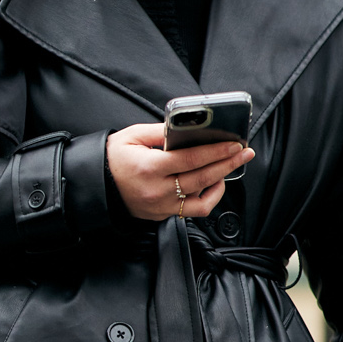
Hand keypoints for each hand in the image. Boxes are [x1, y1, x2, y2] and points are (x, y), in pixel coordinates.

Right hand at [107, 123, 253, 222]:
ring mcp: (163, 206)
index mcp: (150, 167)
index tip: (234, 144)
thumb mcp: (132, 136)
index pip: (192, 159)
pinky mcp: (164, 215)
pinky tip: (214, 184)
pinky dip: (208, 197)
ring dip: (221, 180)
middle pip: (202, 177)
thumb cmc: (113, 159)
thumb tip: (188, 127)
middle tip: (245, 153)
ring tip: (231, 165)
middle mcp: (158, 190)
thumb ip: (160, 131)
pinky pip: (193, 210)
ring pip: (202, 198)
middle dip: (228, 163)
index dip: (217, 151)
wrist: (97, 186)